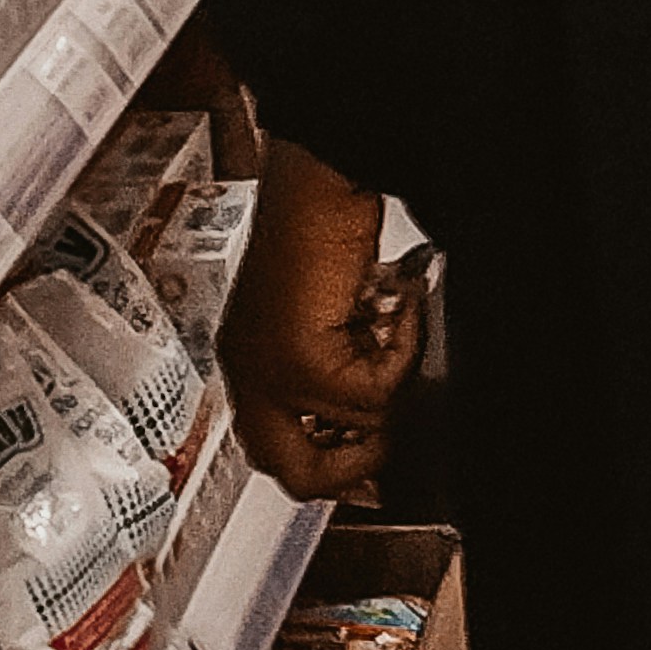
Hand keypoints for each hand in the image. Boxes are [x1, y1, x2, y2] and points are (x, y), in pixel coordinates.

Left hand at [221, 134, 424, 503]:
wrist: (319, 176)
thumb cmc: (324, 222)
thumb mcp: (329, 315)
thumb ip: (339, 370)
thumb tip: (380, 432)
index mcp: (248, 363)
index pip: (276, 454)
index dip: (331, 468)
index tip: (375, 460)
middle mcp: (247, 372)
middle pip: (296, 473)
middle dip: (356, 465)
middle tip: (391, 426)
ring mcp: (267, 370)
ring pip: (353, 432)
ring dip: (393, 385)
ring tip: (395, 329)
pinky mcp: (299, 359)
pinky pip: (372, 396)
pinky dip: (403, 350)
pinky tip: (399, 307)